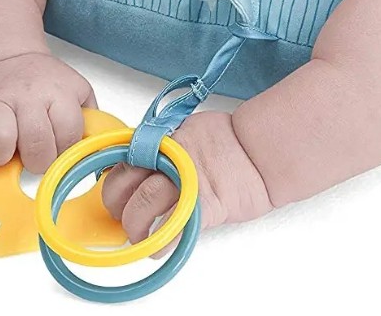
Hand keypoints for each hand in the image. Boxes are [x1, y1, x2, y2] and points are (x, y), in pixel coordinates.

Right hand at [0, 52, 96, 172]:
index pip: (69, 135)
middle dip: (37, 161)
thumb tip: (102, 154)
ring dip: (2, 157)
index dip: (64, 151)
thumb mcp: (77, 92)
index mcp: (59, 92)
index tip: (58, 149)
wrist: (4, 59)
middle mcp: (27, 95)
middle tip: (34, 154)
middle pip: (36, 144)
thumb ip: (90, 120)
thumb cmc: (43, 83)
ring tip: (8, 151)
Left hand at [100, 111, 273, 256]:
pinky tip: (161, 248)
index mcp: (164, 143)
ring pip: (141, 206)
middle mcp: (169, 160)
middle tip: (127, 217)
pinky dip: (162, 243)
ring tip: (144, 237)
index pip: (122, 161)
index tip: (120, 196)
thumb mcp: (190, 132)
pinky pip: (172, 228)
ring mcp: (184, 182)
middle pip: (123, 185)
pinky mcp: (202, 205)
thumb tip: (143, 163)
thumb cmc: (233, 143)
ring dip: (136, 227)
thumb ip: (165, 146)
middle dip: (119, 206)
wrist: (263, 151)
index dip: (117, 182)